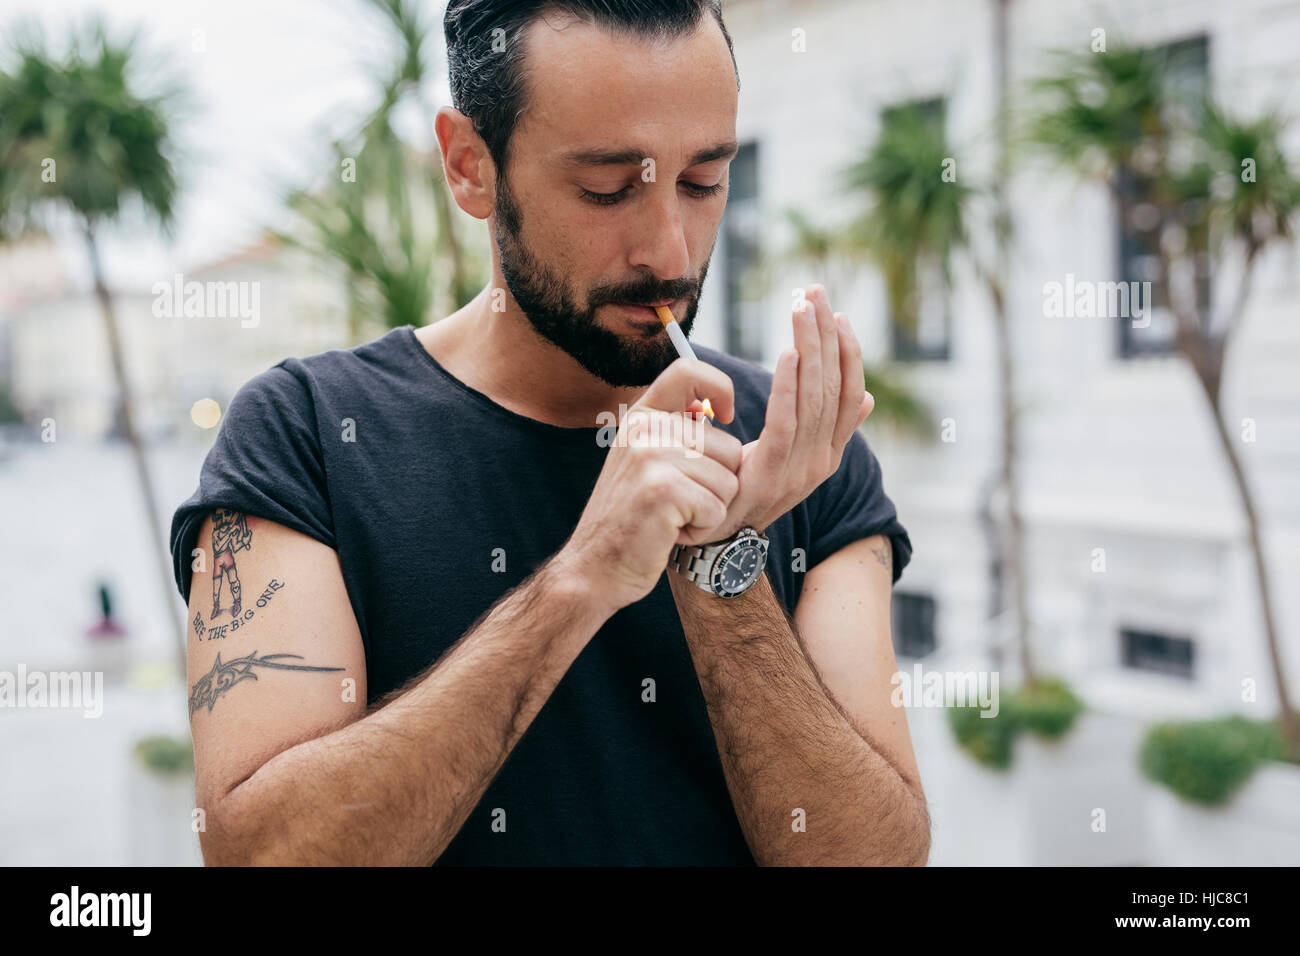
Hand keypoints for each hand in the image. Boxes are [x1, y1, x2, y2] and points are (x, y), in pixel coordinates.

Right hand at [558, 357, 744, 612]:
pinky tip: (669, 533)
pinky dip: (702, 530)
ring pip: (729, 481)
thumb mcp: (645, 462)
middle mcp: (643, 429)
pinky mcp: (662, 490)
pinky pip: (717, 509)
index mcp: (640, 416)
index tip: (726, 417)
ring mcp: (650, 457)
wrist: (594, 568)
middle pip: (730, 447)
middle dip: (717, 485)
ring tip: (671, 518)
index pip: (689, 371)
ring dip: (709, 511)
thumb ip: (675, 433)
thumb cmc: (632, 519)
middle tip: (676, 503)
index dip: (720, 388)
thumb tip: (716, 411)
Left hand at [712, 284, 873, 539]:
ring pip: (813, 398)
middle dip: (825, 335)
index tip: (838, 315)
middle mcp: (822, 460)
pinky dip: (788, 385)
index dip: (848, 352)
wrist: (718, 539)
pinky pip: (786, 422)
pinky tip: (786, 354)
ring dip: (808, 347)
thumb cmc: (748, 487)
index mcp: (830, 452)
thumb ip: (827, 428)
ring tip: (801, 309)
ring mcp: (800, 469)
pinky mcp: (772, 472)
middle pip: (832, 386)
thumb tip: (868, 399)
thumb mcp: (790, 456)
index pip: (850, 393)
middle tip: (815, 293)